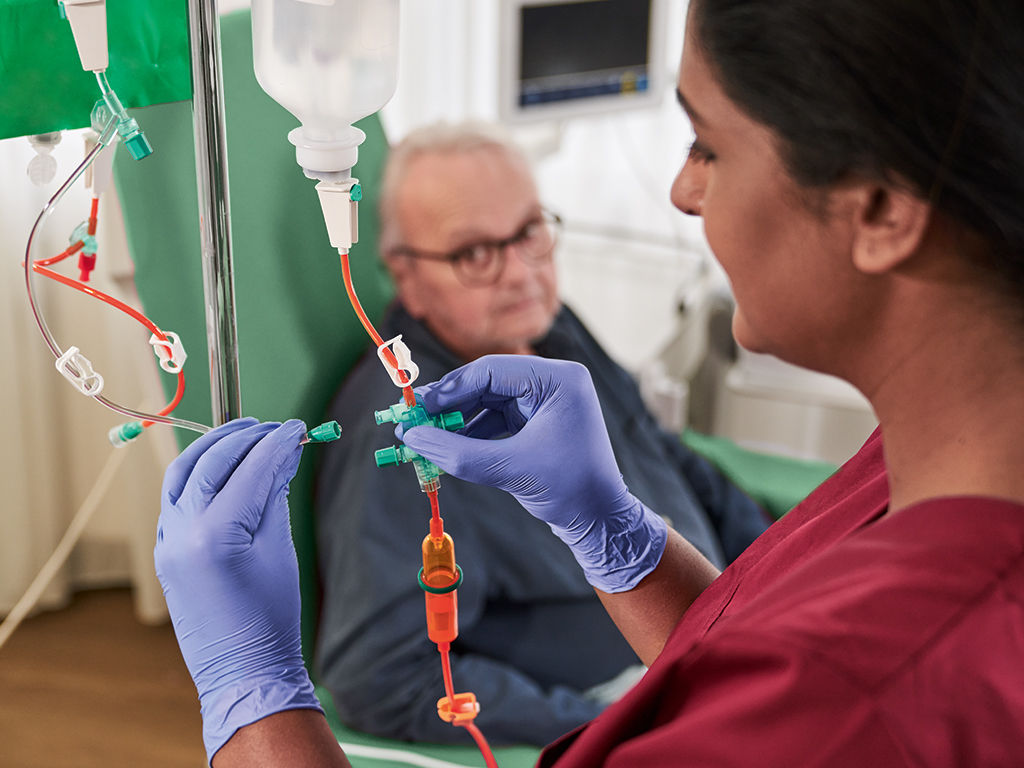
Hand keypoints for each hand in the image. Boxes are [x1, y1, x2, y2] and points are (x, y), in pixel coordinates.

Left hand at [154, 418, 321, 761]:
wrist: (243, 670)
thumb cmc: (269, 617)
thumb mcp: (280, 549)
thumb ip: (275, 496)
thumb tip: (282, 457)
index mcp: (215, 535)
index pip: (249, 469)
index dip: (276, 444)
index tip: (296, 429)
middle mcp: (182, 533)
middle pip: (210, 462)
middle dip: (244, 438)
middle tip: (275, 429)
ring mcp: (167, 542)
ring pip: (183, 474)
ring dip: (213, 448)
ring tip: (244, 434)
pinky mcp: (164, 551)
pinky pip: (175, 499)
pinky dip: (198, 474)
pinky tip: (223, 467)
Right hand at [400, 355, 666, 591]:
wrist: (601, 521)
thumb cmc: (570, 490)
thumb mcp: (509, 469)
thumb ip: (458, 452)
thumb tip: (413, 438)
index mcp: (558, 380)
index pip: (491, 370)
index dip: (450, 389)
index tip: (417, 407)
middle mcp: (554, 382)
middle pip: (487, 382)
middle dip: (451, 404)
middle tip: (414, 420)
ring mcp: (546, 400)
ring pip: (489, 400)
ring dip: (458, 419)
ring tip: (425, 436)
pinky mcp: (538, 420)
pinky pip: (497, 417)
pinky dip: (473, 431)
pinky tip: (448, 446)